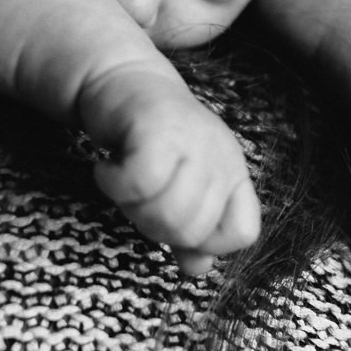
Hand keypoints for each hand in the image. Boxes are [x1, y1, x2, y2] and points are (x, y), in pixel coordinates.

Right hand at [80, 62, 261, 274]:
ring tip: (123, 179)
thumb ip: (189, 232)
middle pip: (192, 230)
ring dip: (131, 205)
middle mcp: (221, 155)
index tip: (173, 221)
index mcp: (232, 172)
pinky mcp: (160, 127)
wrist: (120, 81)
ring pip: (167, 212)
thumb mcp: (175, 188)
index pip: (242, 232)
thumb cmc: (148, 141)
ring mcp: (194, 139)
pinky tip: (107, 168)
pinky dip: (114, 183)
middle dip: (153, 225)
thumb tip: (197, 269)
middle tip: (136, 195)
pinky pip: (140, 182)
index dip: (205, 241)